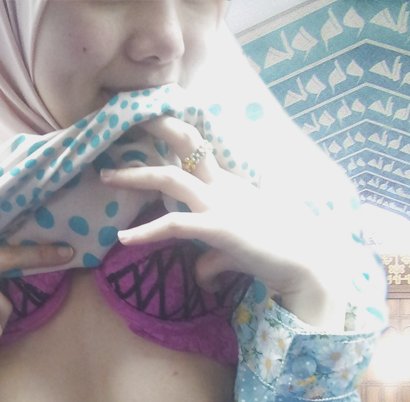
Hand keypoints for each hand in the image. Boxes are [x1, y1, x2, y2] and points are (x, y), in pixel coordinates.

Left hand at [100, 116, 349, 331]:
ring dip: (135, 176)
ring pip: (170, 179)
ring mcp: (220, 204)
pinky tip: (124, 239)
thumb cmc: (274, 254)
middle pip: (184, 146)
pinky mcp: (218, 227)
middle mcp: (222, 187)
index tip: (149, 121)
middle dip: (156, 129)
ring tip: (105, 177)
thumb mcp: (235, 249)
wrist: (303, 264)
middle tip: (125, 121)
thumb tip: (202, 271)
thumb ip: (213, 255)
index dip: (175, 132)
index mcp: (228, 184)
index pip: (198, 149)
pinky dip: (147, 231)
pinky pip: (175, 224)